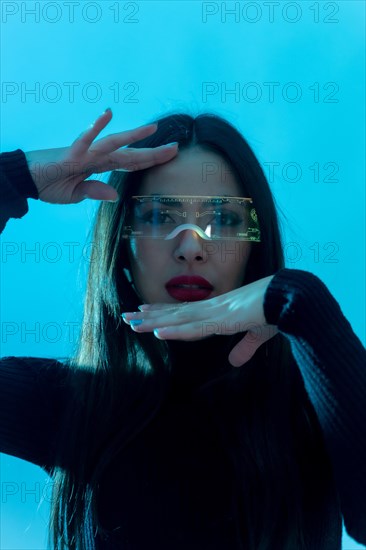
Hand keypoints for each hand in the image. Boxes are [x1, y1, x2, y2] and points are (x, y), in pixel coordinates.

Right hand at [24, 109, 177, 204]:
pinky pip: (85, 139)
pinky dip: (96, 126)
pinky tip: (108, 114)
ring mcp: (85, 153)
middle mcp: (96, 157)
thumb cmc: (49, 184)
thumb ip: (95, 191)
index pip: (130, 163)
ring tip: (153, 129)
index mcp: (98, 167)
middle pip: (129, 154)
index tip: (170, 157)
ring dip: (133, 136)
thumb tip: (115, 194)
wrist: (26, 180)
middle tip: (176, 148)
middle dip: (152, 152)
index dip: (150, 160)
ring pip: (114, 143)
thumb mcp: (76, 194)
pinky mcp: (71, 153)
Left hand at [122, 275, 277, 366]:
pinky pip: (194, 329)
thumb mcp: (258, 335)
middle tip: (126, 316)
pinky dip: (174, 331)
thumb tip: (235, 362)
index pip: (184, 312)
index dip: (164, 312)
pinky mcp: (222, 320)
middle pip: (174, 313)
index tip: (144, 311)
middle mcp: (211, 309)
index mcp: (218, 310)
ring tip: (130, 322)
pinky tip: (156, 333)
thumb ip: (245, 347)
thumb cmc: (276, 310)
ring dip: (153, 322)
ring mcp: (215, 313)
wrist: (290, 297)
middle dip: (150, 316)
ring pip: (177, 319)